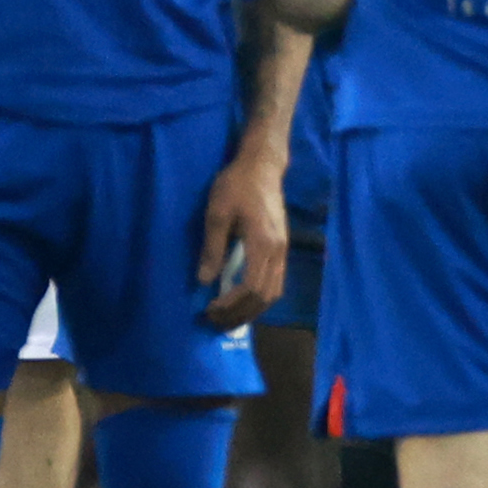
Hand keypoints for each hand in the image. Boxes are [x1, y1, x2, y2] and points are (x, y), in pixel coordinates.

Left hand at [195, 144, 288, 326]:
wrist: (262, 165)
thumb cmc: (236, 185)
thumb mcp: (217, 212)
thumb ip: (212, 248)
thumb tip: (203, 281)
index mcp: (263, 243)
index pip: (251, 287)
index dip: (231, 304)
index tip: (210, 310)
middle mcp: (278, 251)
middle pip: (265, 296)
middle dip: (240, 314)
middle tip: (215, 322)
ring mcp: (283, 250)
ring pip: (274, 292)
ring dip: (251, 309)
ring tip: (228, 317)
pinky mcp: (281, 247)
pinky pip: (275, 282)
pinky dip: (259, 297)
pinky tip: (242, 299)